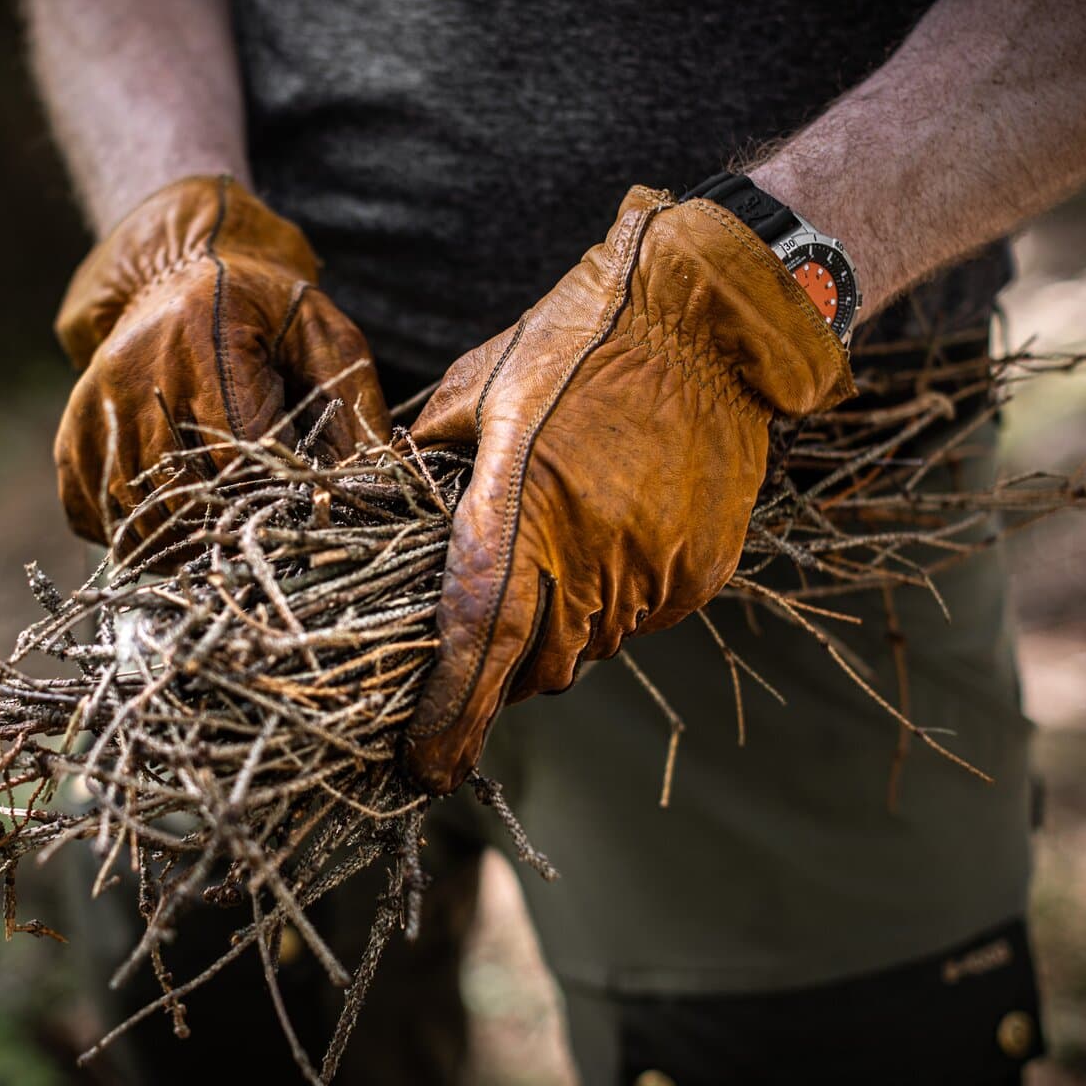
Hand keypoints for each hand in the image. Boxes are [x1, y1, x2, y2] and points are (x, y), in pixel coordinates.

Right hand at [53, 174, 390, 548]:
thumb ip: (356, 407)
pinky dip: (128, 537)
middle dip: (228, 538)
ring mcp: (94, 404)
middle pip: (180, 493)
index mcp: (208, 336)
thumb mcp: (326, 338)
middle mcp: (137, 371)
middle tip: (265, 558)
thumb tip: (384, 486)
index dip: (272, 502)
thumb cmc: (268, 308)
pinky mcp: (73, 431)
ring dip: (179, 551)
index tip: (299, 526)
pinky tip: (171, 534)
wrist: (184, 267)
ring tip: (222, 558)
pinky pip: (91, 510)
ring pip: (131, 513)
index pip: (238, 452)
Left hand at [401, 186, 854, 791]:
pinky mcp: (700, 573)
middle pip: (533, 667)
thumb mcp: (476, 389)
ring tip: (550, 568)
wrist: (708, 321)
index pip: (479, 637)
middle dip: (497, 678)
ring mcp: (655, 568)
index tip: (421, 764)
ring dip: (556, 637)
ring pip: (589, 649)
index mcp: (522, 504)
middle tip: (475, 653)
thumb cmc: (576, 340)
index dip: (449, 713)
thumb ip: (425, 466)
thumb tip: (377, 520)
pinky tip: (605, 546)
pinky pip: (640, 621)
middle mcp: (593, 551)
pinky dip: (610, 607)